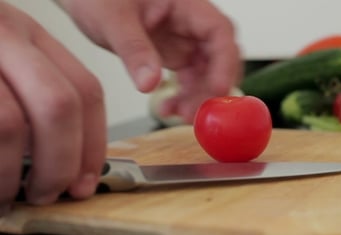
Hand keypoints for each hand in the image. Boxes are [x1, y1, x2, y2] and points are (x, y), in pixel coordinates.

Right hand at [0, 2, 105, 211]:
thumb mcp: (5, 63)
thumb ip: (36, 98)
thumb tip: (69, 165)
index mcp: (30, 36)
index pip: (86, 91)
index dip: (93, 146)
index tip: (86, 182)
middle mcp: (2, 36)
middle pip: (58, 107)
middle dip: (60, 164)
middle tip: (47, 195)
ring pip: (9, 126)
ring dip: (10, 177)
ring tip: (5, 198)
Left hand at [58, 0, 241, 122]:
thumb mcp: (113, 19)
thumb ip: (134, 49)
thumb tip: (150, 84)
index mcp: (186, 4)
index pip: (219, 31)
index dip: (225, 62)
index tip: (218, 89)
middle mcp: (191, 23)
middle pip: (218, 57)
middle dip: (211, 86)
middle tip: (196, 111)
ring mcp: (185, 40)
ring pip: (206, 73)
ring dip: (198, 97)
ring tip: (179, 114)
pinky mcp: (175, 55)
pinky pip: (189, 80)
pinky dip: (183, 97)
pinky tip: (168, 109)